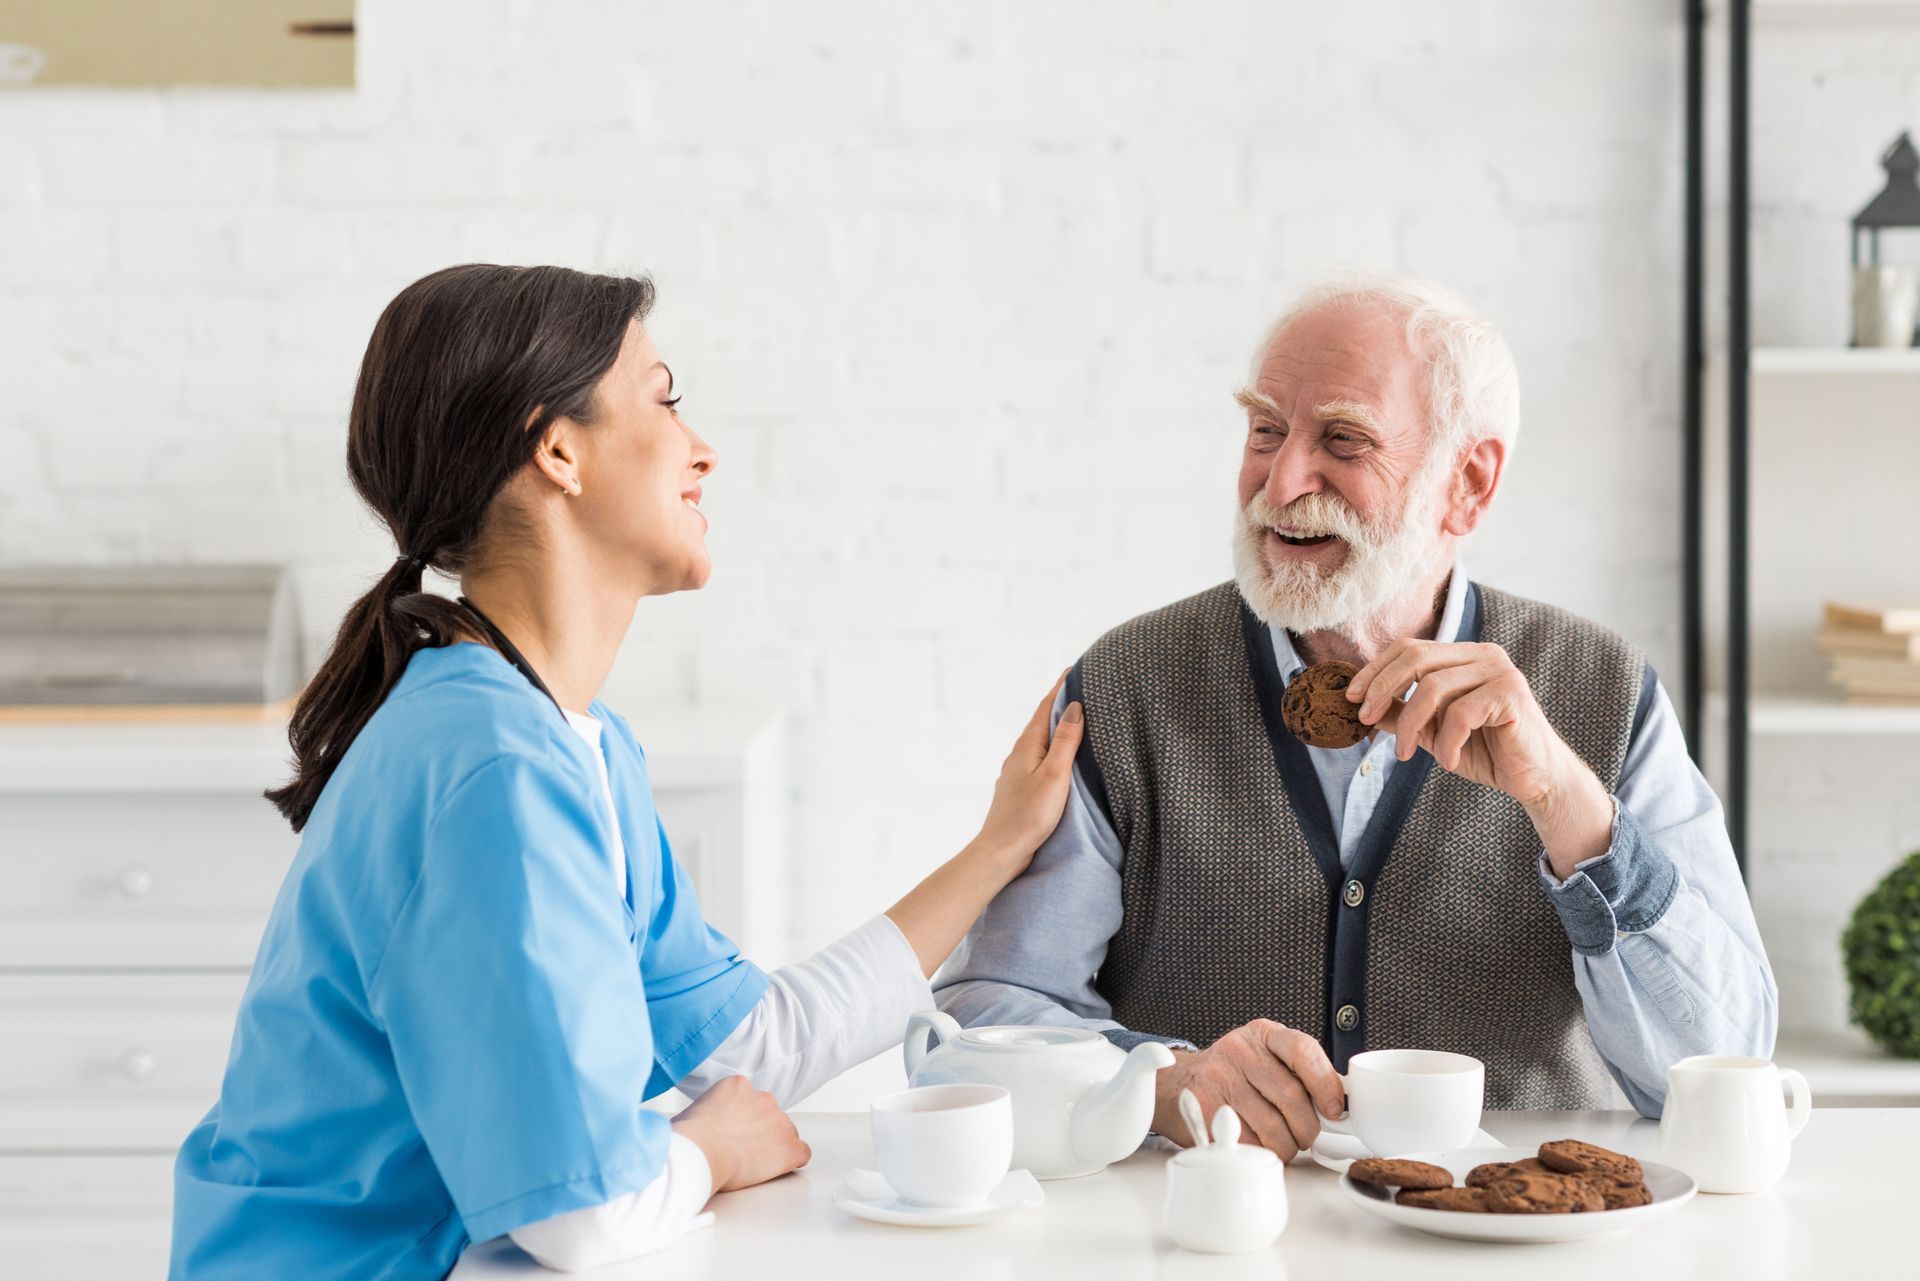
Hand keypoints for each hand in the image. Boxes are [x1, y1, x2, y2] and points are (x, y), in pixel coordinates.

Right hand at [671, 1075, 810, 1192]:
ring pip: (786, 1133)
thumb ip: (706, 1113)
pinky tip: (774, 1170)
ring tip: (752, 1163)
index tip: (732, 1134)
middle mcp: (763, 1098)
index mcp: (738, 1086)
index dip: (742, 1121)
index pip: (751, 1101)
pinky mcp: (789, 1146)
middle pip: (770, 1115)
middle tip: (741, 1151)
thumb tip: (698, 1126)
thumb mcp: (691, 1112)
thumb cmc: (689, 1138)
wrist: (701, 1152)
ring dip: (773, 1146)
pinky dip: (791, 1162)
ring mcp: (779, 1121)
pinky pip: (802, 1152)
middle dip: (759, 1132)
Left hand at [971, 675, 1084, 870]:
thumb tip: (1074, 706)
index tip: (1075, 668)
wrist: (1002, 851)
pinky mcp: (1021, 787)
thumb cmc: (1029, 815)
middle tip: (1081, 687)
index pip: (1046, 706)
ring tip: (1077, 717)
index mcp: (1027, 745)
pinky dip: (1054, 748)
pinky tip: (1062, 757)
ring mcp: (1018, 771)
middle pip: (1042, 720)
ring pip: (1041, 740)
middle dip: (1061, 703)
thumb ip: (1065, 741)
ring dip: (1057, 726)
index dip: (1061, 687)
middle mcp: (1019, 753)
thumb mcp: (1055, 775)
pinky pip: (1040, 757)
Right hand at [1151, 1020, 1344, 1160]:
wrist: (1176, 1084)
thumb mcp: (1263, 1057)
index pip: (1303, 1050)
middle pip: (1291, 1096)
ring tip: (1282, 1143)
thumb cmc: (1231, 1075)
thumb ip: (1297, 1072)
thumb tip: (1336, 1104)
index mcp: (1262, 1034)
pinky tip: (1257, 1144)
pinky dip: (1260, 1152)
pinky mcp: (1205, 1109)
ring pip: (1272, 1126)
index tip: (1333, 1110)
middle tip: (1305, 1136)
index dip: (1325, 1084)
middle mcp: (1239, 1050)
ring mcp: (1218, 1078)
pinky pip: (1248, 1142)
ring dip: (1286, 1146)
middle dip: (1306, 1127)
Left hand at [1348, 639, 1611, 875]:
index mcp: (1464, 655)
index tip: (1351, 698)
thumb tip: (1360, 706)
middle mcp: (1483, 654)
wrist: (1535, 779)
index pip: (1409, 648)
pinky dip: (1445, 742)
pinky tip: (1449, 761)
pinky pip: (1460, 714)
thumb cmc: (1486, 752)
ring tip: (1403, 755)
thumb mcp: (1431, 732)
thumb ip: (1401, 714)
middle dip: (1382, 689)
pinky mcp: (1511, 694)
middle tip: (1364, 720)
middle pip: (1415, 658)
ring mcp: (1500, 670)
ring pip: (1433, 688)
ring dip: (1409, 726)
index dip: (1375, 670)